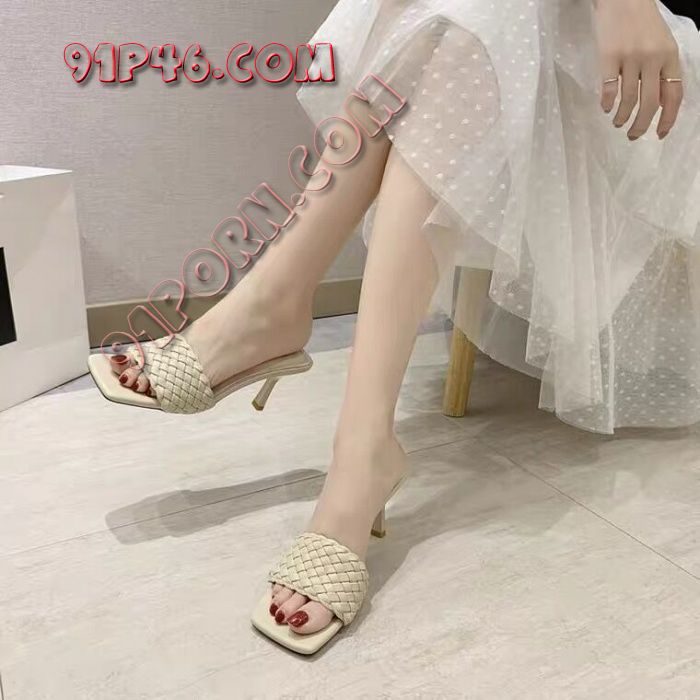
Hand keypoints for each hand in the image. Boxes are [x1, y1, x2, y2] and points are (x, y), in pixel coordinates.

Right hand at [594, 0, 683, 139]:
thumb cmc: (641, 23)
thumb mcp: (661, 44)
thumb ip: (661, 71)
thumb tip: (658, 104)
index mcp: (669, 56)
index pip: (674, 94)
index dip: (668, 118)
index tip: (659, 134)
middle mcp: (652, 58)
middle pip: (650, 103)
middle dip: (641, 125)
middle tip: (633, 136)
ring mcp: (630, 57)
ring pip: (628, 99)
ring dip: (622, 117)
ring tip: (617, 123)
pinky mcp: (608, 57)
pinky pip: (608, 88)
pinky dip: (607, 103)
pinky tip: (605, 108)